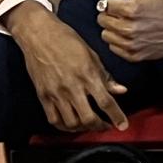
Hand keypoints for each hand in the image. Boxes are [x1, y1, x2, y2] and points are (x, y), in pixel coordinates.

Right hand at [8, 2, 128, 130]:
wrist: (39, 34)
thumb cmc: (66, 40)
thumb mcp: (92, 55)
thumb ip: (106, 76)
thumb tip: (121, 90)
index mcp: (87, 74)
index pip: (106, 102)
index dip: (117, 116)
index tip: (122, 125)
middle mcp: (72, 86)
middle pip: (88, 118)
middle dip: (100, 126)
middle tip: (105, 126)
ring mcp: (56, 93)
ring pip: (72, 122)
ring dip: (83, 128)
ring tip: (89, 125)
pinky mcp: (43, 96)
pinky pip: (54, 119)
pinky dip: (65, 127)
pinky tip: (72, 124)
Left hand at [100, 0, 162, 62]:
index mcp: (131, 9)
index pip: (104, 6)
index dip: (111, 3)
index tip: (120, 4)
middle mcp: (130, 28)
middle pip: (102, 21)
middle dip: (111, 15)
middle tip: (123, 14)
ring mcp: (132, 43)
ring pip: (106, 35)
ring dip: (113, 29)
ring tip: (125, 25)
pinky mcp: (135, 55)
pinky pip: (114, 48)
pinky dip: (119, 42)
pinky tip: (130, 35)